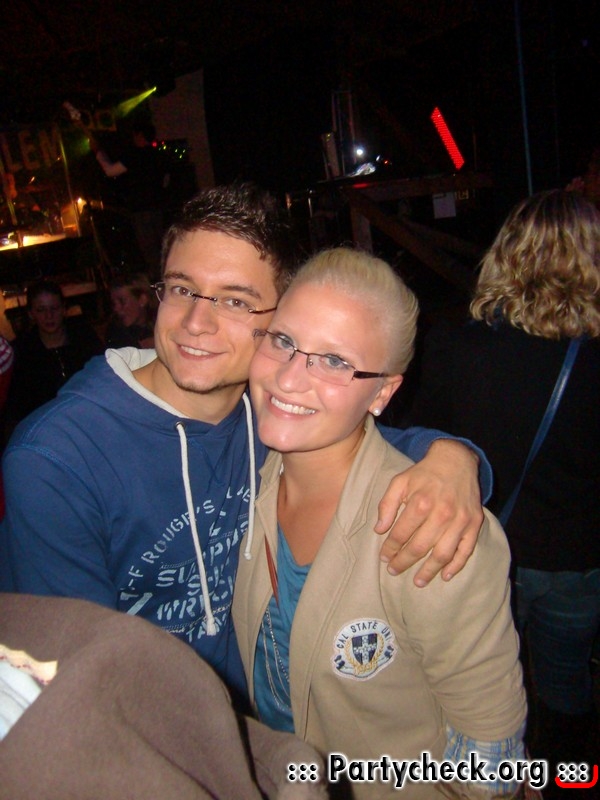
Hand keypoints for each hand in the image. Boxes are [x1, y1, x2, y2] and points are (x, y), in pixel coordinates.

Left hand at [375, 439, 483, 585]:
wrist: (456, 461)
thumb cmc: (424, 473)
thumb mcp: (400, 481)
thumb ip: (387, 504)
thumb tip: (379, 530)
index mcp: (420, 502)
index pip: (400, 534)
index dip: (390, 549)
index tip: (384, 557)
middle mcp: (441, 513)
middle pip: (419, 547)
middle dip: (403, 562)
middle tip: (394, 570)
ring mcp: (460, 520)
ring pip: (442, 554)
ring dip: (429, 571)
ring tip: (418, 581)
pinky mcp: (474, 523)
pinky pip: (466, 550)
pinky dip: (456, 566)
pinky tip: (445, 576)